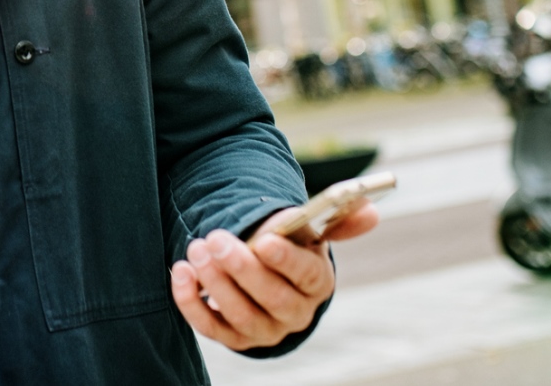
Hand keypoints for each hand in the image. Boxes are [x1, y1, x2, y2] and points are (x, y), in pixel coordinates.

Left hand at [168, 204, 378, 351]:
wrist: (269, 282)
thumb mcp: (311, 235)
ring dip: (215, 282)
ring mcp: (264, 330)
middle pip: (272, 298)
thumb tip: (369, 210)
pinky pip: (211, 327)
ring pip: (240, 315)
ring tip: (196, 249)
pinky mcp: (234, 339)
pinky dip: (191, 302)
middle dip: (242, 268)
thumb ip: (337, 221)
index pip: (306, 276)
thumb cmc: (289, 251)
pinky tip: (181, 272)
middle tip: (216, 239)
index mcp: (317, 284)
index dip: (285, 260)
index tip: (263, 240)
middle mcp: (294, 313)